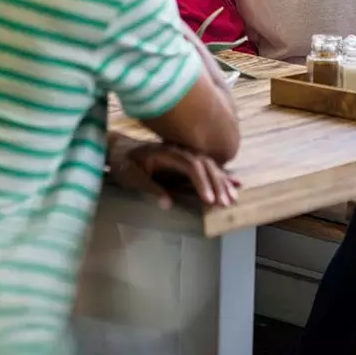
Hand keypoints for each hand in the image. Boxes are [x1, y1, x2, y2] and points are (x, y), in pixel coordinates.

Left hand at [107, 136, 240, 208]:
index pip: (192, 165)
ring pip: (209, 165)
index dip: (202, 182)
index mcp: (167, 152)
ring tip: (233, 198)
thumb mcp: (131, 177)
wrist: (120, 150)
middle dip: (217, 183)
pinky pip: (207, 167)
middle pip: (205, 164)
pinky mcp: (186, 161)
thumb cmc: (124, 164)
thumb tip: (168, 204)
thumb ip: (149, 188)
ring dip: (222, 181)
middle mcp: (180, 150)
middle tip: (226, 203)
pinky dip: (222, 176)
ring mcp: (185, 154)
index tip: (209, 200)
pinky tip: (235, 183)